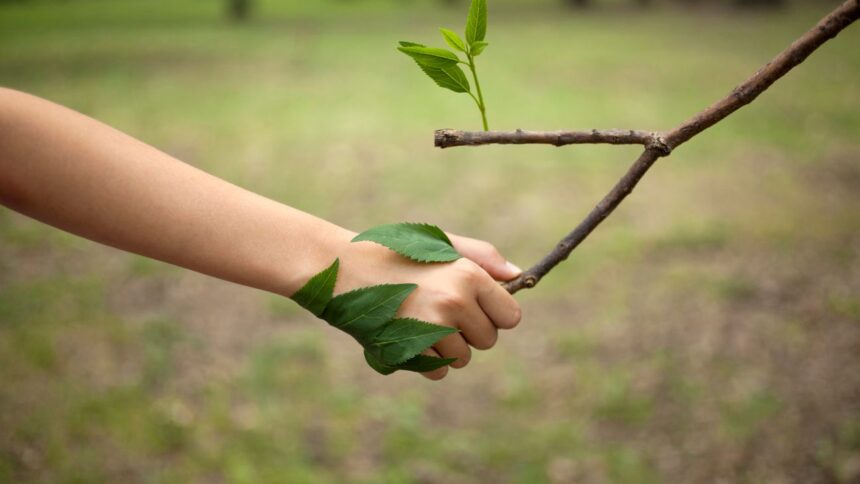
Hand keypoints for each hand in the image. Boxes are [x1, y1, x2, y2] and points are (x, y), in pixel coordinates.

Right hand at [331, 229, 522, 379]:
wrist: (343, 268)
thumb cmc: (396, 253)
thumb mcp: (440, 244)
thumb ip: (483, 258)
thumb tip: (518, 276)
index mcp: (468, 274)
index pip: (511, 316)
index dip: (494, 314)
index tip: (476, 307)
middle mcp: (455, 302)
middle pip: (488, 340)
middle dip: (470, 332)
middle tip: (439, 310)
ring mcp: (432, 329)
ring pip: (463, 358)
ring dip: (447, 347)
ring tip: (419, 319)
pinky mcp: (410, 350)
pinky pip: (438, 371)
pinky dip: (425, 361)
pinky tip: (407, 335)